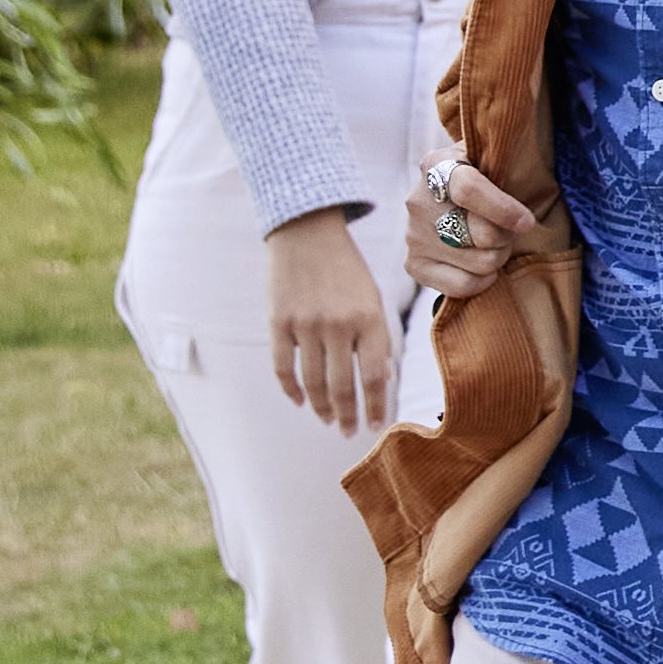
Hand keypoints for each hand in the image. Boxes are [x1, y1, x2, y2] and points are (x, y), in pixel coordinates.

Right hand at [260, 212, 403, 432]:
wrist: (306, 230)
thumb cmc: (346, 268)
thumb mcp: (372, 297)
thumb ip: (378, 337)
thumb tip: (384, 379)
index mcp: (369, 318)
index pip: (375, 377)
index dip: (376, 407)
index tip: (376, 427)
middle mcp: (338, 324)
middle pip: (344, 387)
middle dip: (348, 416)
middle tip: (348, 432)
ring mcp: (305, 325)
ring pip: (313, 383)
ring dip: (322, 408)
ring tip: (328, 421)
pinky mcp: (279, 323)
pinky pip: (284, 368)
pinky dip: (292, 390)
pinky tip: (301, 401)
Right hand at [393, 160, 564, 302]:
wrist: (452, 195)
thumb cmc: (484, 176)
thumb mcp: (492, 159)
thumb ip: (507, 167)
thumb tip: (526, 204)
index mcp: (437, 164)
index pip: (468, 191)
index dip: (503, 210)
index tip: (527, 222)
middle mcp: (418, 200)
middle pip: (482, 234)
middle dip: (507, 236)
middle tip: (510, 230)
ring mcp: (413, 234)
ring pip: (480, 262)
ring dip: (498, 255)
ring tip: (495, 243)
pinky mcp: (414, 264)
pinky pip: (461, 286)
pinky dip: (483, 280)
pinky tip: (486, 267)